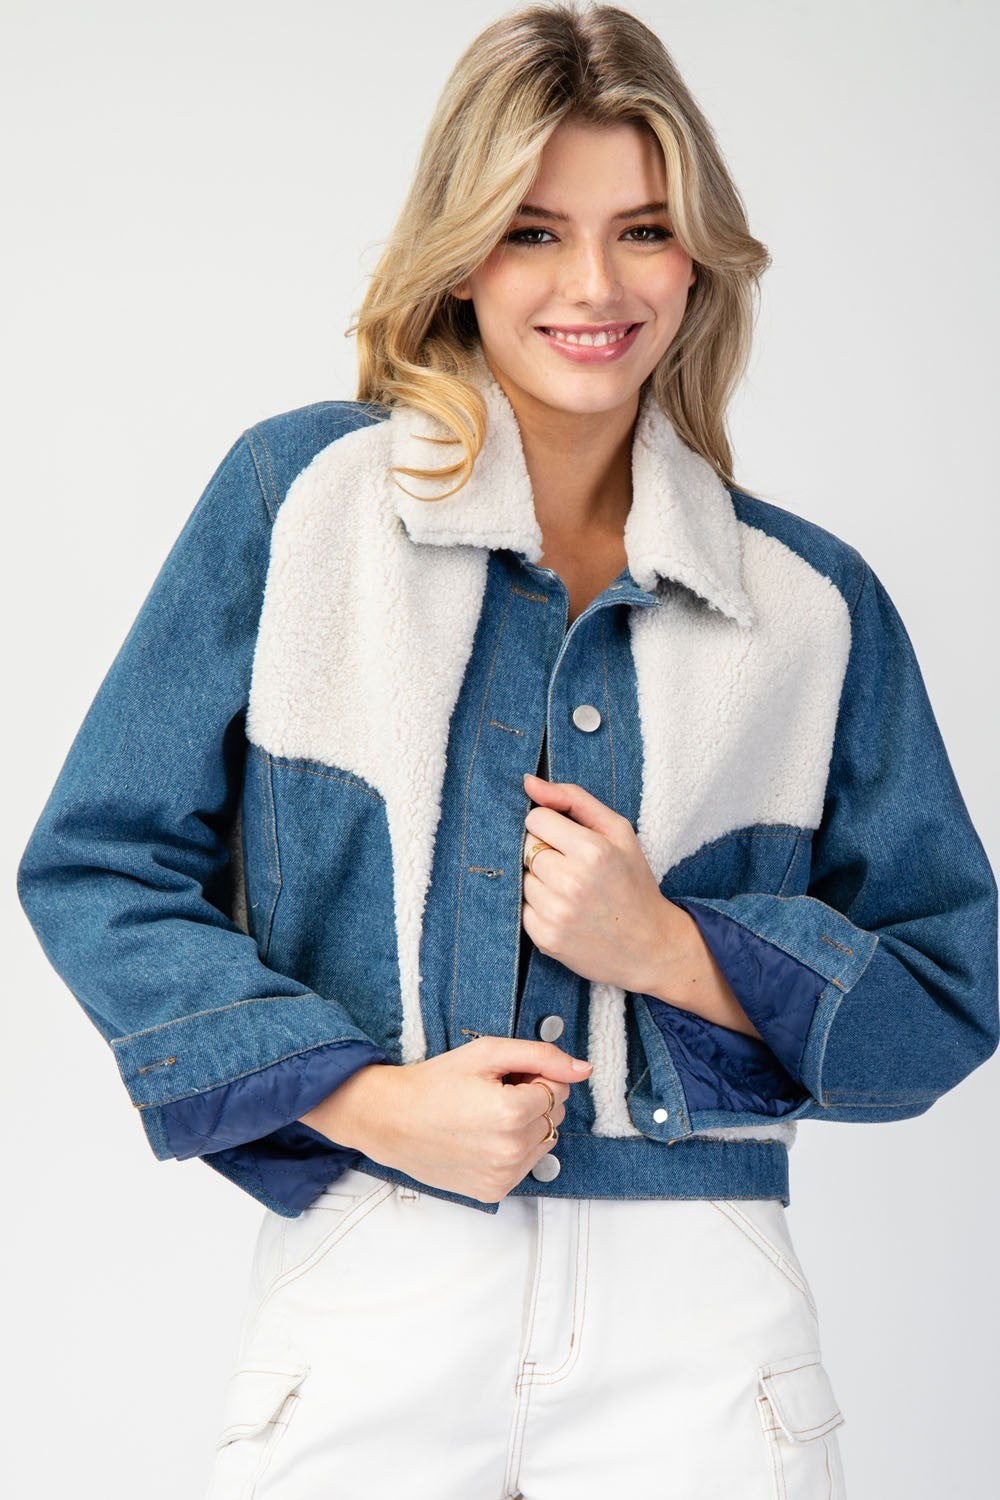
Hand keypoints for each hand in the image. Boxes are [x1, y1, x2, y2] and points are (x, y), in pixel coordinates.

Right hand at [301, 1038, 592, 1203]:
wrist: (392, 1121)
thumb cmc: (435, 1083)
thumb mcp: (487, 1053)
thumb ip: (541, 1055)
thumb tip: (583, 1069)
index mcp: (513, 1112)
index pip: (558, 1087)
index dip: (533, 1076)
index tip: (503, 1077)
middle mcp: (512, 1150)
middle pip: (554, 1115)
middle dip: (532, 1100)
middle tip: (492, 1094)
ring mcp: (504, 1175)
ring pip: (544, 1140)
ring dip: (526, 1126)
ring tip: (487, 1116)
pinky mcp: (494, 1191)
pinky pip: (526, 1164)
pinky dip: (513, 1149)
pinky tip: (483, 1137)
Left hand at [521, 770, 689, 995]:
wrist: (651, 947)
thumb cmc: (633, 882)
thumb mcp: (618, 831)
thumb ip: (573, 799)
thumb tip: (528, 782)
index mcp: (593, 851)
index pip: (536, 819)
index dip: (550, 826)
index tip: (567, 839)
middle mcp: (572, 882)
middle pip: (525, 847)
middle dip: (544, 851)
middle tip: (572, 866)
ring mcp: (557, 913)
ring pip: (520, 877)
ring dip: (539, 880)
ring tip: (570, 890)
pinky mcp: (546, 938)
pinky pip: (521, 908)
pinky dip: (537, 906)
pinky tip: (564, 910)